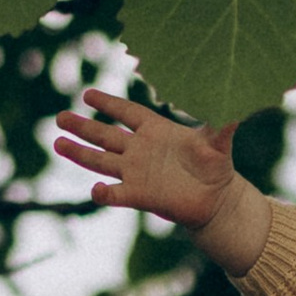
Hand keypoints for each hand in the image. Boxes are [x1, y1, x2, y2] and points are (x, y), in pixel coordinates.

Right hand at [50, 91, 268, 271]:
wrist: (216, 201)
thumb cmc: (216, 167)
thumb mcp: (218, 143)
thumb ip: (222, 124)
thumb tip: (239, 104)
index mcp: (157, 131)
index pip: (128, 112)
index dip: (109, 103)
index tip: (87, 94)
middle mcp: (141, 150)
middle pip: (105, 135)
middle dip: (83, 126)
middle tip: (59, 116)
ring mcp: (137, 173)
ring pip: (102, 160)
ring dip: (80, 153)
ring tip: (57, 143)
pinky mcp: (140, 195)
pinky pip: (118, 193)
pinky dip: (106, 193)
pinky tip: (94, 190)